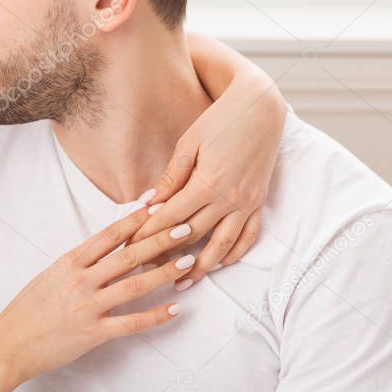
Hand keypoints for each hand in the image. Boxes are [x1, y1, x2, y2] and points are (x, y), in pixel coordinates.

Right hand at [0, 206, 193, 384]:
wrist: (8, 345)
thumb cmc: (26, 311)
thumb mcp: (48, 277)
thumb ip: (75, 265)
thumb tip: (100, 252)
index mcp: (68, 263)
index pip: (108, 235)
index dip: (134, 220)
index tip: (156, 207)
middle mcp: (80, 280)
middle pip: (127, 255)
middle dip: (159, 239)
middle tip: (185, 227)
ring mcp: (88, 306)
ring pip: (134, 285)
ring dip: (164, 272)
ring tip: (188, 262)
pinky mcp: (93, 333)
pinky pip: (130, 323)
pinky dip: (154, 316)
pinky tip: (174, 310)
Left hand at [131, 74, 285, 287]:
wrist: (261, 109)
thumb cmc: (221, 121)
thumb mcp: (190, 143)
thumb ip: (172, 176)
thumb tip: (149, 201)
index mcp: (208, 182)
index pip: (171, 216)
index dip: (149, 233)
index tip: (130, 246)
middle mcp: (230, 198)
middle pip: (194, 235)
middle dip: (168, 254)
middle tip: (147, 269)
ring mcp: (247, 202)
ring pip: (223, 244)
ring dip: (202, 266)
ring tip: (184, 282)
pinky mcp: (259, 202)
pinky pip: (249, 236)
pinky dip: (235, 253)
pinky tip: (219, 263)